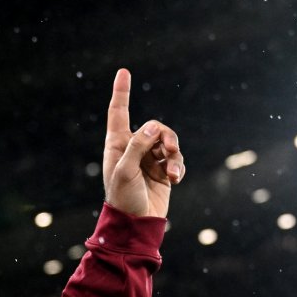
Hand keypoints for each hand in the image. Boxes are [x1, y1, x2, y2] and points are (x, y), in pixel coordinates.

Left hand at [102, 68, 182, 218]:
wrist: (136, 225)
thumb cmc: (123, 198)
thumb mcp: (125, 171)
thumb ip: (137, 146)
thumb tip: (153, 126)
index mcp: (118, 144)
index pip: (119, 112)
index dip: (121, 92)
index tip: (123, 71)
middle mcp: (134, 148)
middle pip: (154, 128)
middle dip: (164, 136)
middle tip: (168, 149)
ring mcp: (149, 160)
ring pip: (168, 143)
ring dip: (173, 154)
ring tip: (172, 172)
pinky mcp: (163, 172)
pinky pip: (176, 160)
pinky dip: (178, 167)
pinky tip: (175, 179)